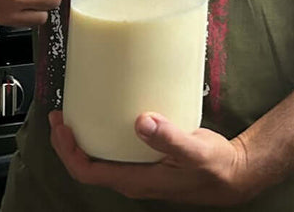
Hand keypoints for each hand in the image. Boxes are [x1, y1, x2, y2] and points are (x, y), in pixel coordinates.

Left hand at [48, 110, 260, 205]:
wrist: (233, 175)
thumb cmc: (215, 167)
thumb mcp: (194, 151)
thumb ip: (169, 138)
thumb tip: (142, 121)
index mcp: (136, 180)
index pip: (87, 171)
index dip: (68, 151)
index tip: (63, 126)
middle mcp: (132, 179)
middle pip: (86, 166)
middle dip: (67, 143)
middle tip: (60, 115)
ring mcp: (138, 172)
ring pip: (98, 159)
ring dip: (82, 139)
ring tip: (76, 113)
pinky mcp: (146, 162)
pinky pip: (113, 152)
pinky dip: (102, 135)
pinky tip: (107, 116)